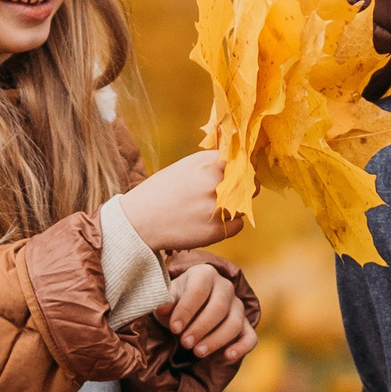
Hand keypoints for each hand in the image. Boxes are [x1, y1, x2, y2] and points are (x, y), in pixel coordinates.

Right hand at [117, 149, 244, 252]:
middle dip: (244, 188)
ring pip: (245, 205)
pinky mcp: (218, 230)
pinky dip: (229, 225)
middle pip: (251, 182)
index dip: (244, 169)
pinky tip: (210, 223)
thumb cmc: (160, 192)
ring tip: (212, 210)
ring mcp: (219, 206)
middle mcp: (217, 181)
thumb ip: (212, 164)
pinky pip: (238, 224)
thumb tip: (237, 164)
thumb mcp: (186, 167)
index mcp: (209, 162)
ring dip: (235, 207)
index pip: (244, 161)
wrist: (139, 221)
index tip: (240, 174)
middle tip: (229, 195)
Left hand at [163, 263, 256, 361]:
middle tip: (185, 343)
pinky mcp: (245, 326)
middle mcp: (225, 287)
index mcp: (204, 274)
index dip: (187, 310)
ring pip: (234, 323)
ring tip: (198, 352)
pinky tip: (227, 356)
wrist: (187, 313)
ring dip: (216, 340)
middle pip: (219, 307)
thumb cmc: (175, 304)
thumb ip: (165, 303)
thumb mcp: (166, 301)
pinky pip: (250, 337)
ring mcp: (237, 306)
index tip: (174, 328)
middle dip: (201, 327)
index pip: (199, 289)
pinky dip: (241, 347)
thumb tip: (162, 308)